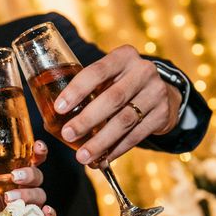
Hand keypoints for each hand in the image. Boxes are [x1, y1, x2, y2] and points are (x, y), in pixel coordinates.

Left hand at [0, 143, 55, 215]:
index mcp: (2, 178)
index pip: (25, 161)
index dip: (36, 153)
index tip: (38, 147)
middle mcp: (15, 192)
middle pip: (36, 178)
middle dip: (30, 175)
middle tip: (15, 178)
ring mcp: (20, 211)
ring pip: (39, 197)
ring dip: (30, 196)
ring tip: (9, 200)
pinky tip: (46, 212)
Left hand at [54, 45, 181, 164]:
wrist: (163, 92)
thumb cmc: (122, 83)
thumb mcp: (110, 76)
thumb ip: (89, 88)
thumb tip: (52, 118)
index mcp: (124, 56)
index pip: (96, 71)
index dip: (76, 90)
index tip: (59, 108)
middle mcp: (143, 71)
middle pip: (112, 98)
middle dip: (87, 120)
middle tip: (67, 135)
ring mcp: (156, 93)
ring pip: (125, 121)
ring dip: (101, 141)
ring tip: (83, 156)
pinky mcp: (163, 114)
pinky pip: (136, 136)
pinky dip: (117, 149)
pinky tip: (102, 159)